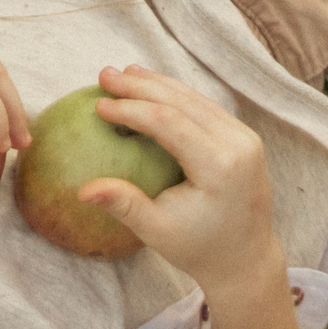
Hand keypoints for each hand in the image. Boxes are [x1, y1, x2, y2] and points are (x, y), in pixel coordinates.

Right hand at [75, 64, 280, 294]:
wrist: (244, 256)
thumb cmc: (197, 247)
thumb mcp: (156, 231)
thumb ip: (123, 204)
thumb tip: (82, 190)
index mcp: (220, 166)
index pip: (170, 124)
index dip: (131, 110)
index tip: (98, 105)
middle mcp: (239, 145)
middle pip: (183, 103)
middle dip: (141, 86)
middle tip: (104, 75)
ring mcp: (245, 138)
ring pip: (195, 99)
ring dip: (157, 84)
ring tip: (123, 72)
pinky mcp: (243, 138)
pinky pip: (205, 107)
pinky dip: (175, 96)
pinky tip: (151, 87)